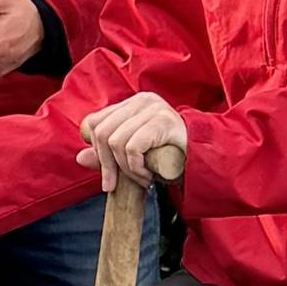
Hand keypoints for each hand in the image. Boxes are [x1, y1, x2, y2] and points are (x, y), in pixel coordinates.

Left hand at [75, 92, 189, 191]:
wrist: (208, 162)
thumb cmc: (171, 158)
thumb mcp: (136, 157)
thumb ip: (109, 156)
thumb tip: (79, 157)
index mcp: (132, 104)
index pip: (95, 122)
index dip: (95, 150)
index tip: (106, 173)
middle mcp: (141, 100)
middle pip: (101, 132)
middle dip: (106, 164)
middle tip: (115, 185)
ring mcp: (153, 108)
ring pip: (115, 141)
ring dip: (125, 169)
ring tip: (141, 179)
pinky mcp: (162, 121)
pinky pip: (132, 147)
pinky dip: (136, 168)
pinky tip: (149, 176)